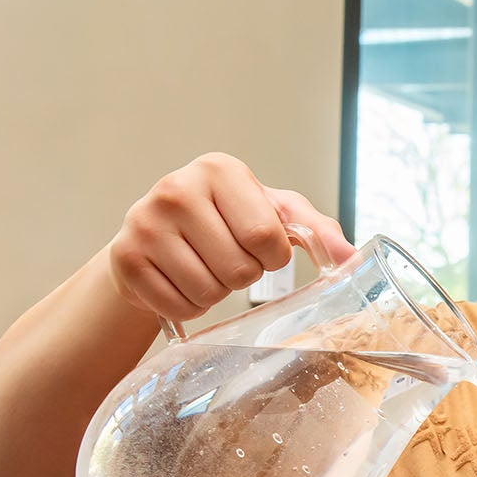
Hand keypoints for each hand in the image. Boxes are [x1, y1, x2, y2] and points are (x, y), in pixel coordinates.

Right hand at [106, 152, 355, 320]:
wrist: (155, 235)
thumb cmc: (222, 221)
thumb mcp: (270, 212)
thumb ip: (314, 229)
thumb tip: (351, 258)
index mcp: (220, 169)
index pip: (267, 236)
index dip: (272, 256)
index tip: (257, 246)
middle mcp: (177, 188)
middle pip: (238, 269)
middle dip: (242, 275)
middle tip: (225, 258)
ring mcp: (144, 222)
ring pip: (208, 291)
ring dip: (216, 293)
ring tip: (203, 268)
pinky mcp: (125, 259)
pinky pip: (178, 307)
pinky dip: (188, 306)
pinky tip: (180, 281)